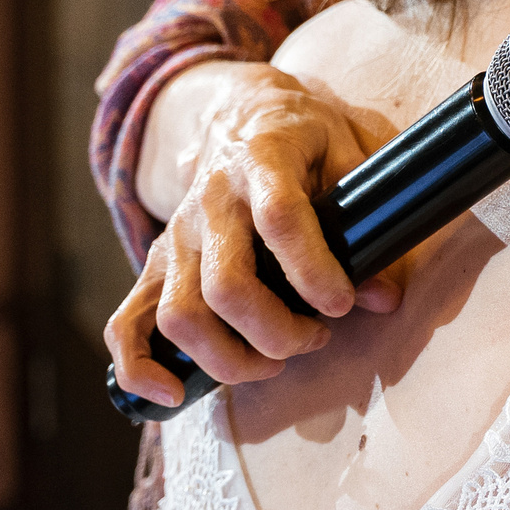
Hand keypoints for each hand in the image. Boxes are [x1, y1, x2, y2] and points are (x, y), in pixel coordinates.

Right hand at [105, 68, 398, 406]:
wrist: (240, 115)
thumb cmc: (306, 139)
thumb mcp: (351, 155)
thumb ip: (369, 224)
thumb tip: (383, 297)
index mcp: (262, 161)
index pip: (280, 220)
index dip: (312, 270)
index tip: (343, 305)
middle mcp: (209, 202)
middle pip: (225, 285)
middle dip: (276, 331)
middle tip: (318, 338)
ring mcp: (174, 236)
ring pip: (180, 315)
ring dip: (229, 357)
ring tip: (275, 360)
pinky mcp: (153, 265)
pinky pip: (126, 323)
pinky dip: (139, 367)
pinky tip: (172, 395)